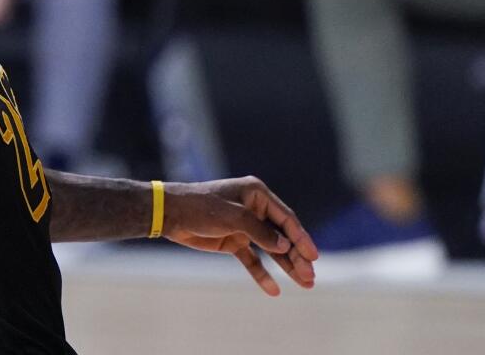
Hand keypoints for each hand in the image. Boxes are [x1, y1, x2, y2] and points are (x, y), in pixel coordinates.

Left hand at [163, 176, 317, 296]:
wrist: (172, 214)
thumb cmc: (202, 207)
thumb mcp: (233, 217)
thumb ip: (260, 231)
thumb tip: (285, 246)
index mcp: (257, 194)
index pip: (286, 219)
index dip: (301, 238)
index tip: (313, 256)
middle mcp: (255, 209)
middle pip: (282, 236)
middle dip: (297, 256)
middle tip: (311, 277)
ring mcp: (245, 227)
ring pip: (271, 250)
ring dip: (286, 266)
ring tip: (305, 283)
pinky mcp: (233, 242)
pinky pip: (253, 260)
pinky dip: (262, 274)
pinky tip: (274, 290)